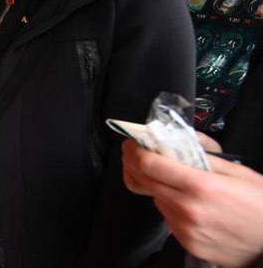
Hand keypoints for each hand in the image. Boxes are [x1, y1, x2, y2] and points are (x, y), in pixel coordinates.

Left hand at [122, 138, 262, 266]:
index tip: (133, 144)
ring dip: (159, 188)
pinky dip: (172, 208)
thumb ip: (203, 155)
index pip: (149, 165)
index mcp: (200, 185)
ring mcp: (185, 229)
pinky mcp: (186, 243)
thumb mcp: (236, 171)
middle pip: (145, 181)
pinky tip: (190, 205)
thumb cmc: (260, 204)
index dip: (135, 151)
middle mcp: (188, 208)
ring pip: (156, 199)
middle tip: (139, 155)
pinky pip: (168, 218)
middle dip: (138, 165)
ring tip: (180, 185)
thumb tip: (175, 140)